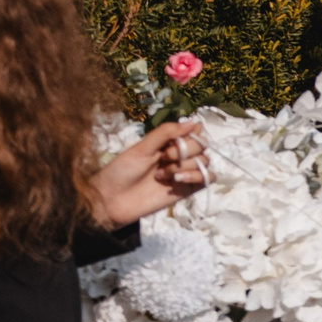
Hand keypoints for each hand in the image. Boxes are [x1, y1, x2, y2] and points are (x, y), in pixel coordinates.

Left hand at [87, 120, 207, 227]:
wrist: (113, 200)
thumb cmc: (122, 171)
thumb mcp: (141, 148)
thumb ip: (166, 133)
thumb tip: (193, 121)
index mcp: (169, 143)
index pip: (195, 131)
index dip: (189, 134)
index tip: (173, 141)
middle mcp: (180, 156)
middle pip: (202, 145)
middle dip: (184, 151)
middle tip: (163, 159)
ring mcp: (185, 172)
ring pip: (205, 161)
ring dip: (185, 166)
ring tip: (162, 175)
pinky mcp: (188, 188)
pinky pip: (209, 178)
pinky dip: (198, 176)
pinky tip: (179, 180)